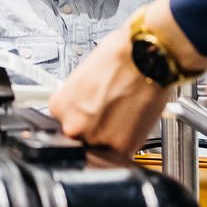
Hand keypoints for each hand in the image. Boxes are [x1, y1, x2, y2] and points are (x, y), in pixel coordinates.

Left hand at [47, 0, 206, 151]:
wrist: (147, 56)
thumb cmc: (120, 56)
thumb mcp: (84, 75)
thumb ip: (78, 98)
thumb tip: (83, 106)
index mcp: (59, 106)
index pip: (65, 121)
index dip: (82, 115)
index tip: (91, 111)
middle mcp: (74, 125)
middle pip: (81, 136)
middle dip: (96, 127)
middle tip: (111, 111)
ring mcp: (97, 137)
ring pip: (102, 146)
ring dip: (112, 135)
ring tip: (125, 113)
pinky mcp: (122, 147)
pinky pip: (123, 151)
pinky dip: (130, 140)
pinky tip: (134, 119)